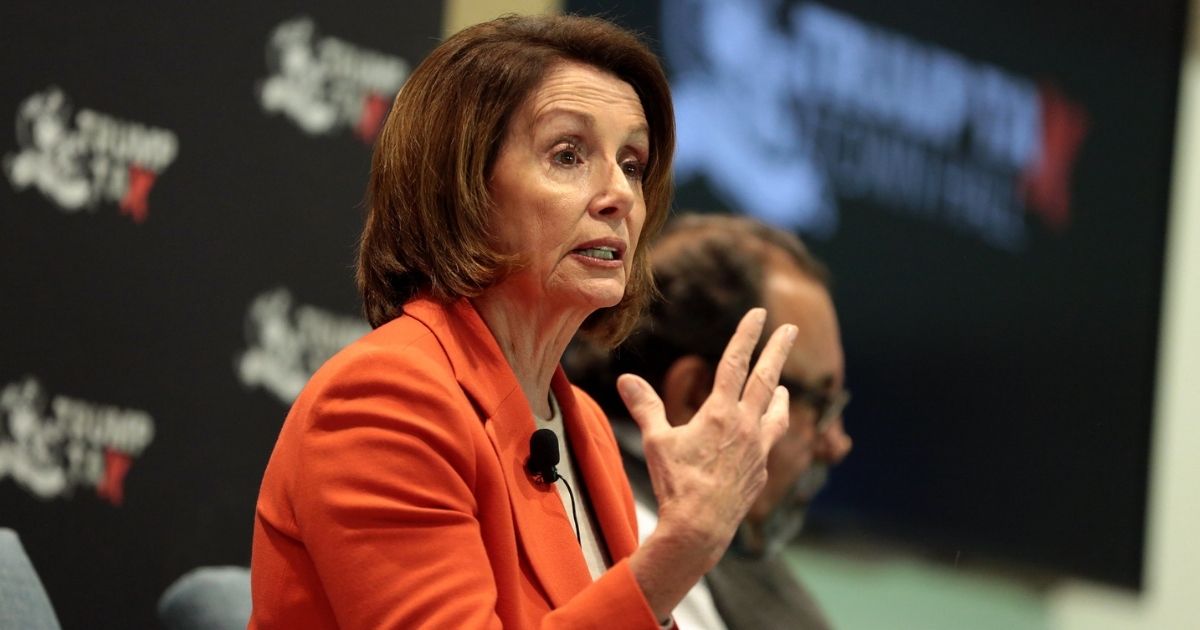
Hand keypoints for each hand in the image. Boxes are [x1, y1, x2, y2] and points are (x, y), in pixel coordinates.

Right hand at [619, 308, 795, 567]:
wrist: (701, 527)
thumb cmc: (676, 483)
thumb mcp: (657, 441)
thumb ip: (645, 406)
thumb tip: (626, 379)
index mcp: (720, 413)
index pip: (735, 363)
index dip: (747, 335)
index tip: (759, 314)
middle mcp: (746, 426)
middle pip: (766, 379)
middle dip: (778, 350)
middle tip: (792, 328)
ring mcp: (758, 450)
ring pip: (777, 413)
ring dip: (781, 395)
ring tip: (784, 386)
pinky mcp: (760, 472)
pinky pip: (770, 442)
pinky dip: (770, 429)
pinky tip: (764, 433)